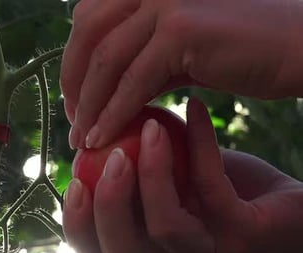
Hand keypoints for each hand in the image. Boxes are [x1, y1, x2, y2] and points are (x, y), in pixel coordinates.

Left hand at [61, 0, 302, 148]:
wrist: (297, 47)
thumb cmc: (241, 52)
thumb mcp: (177, 53)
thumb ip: (141, 62)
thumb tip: (105, 92)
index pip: (89, 20)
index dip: (73, 61)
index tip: (73, 100)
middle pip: (87, 33)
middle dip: (73, 82)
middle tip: (73, 121)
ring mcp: (164, 2)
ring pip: (106, 60)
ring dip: (88, 104)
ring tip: (82, 138)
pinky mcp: (181, 30)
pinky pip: (133, 80)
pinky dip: (112, 113)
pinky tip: (101, 137)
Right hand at [62, 98, 302, 252]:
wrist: (281, 199)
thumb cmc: (215, 183)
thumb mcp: (164, 170)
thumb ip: (128, 160)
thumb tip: (88, 126)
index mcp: (145, 248)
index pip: (96, 252)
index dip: (76, 222)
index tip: (73, 177)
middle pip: (121, 249)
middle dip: (107, 200)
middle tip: (111, 153)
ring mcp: (207, 252)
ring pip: (164, 228)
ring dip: (150, 174)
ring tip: (150, 128)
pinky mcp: (242, 236)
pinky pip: (211, 188)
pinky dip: (199, 144)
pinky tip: (195, 109)